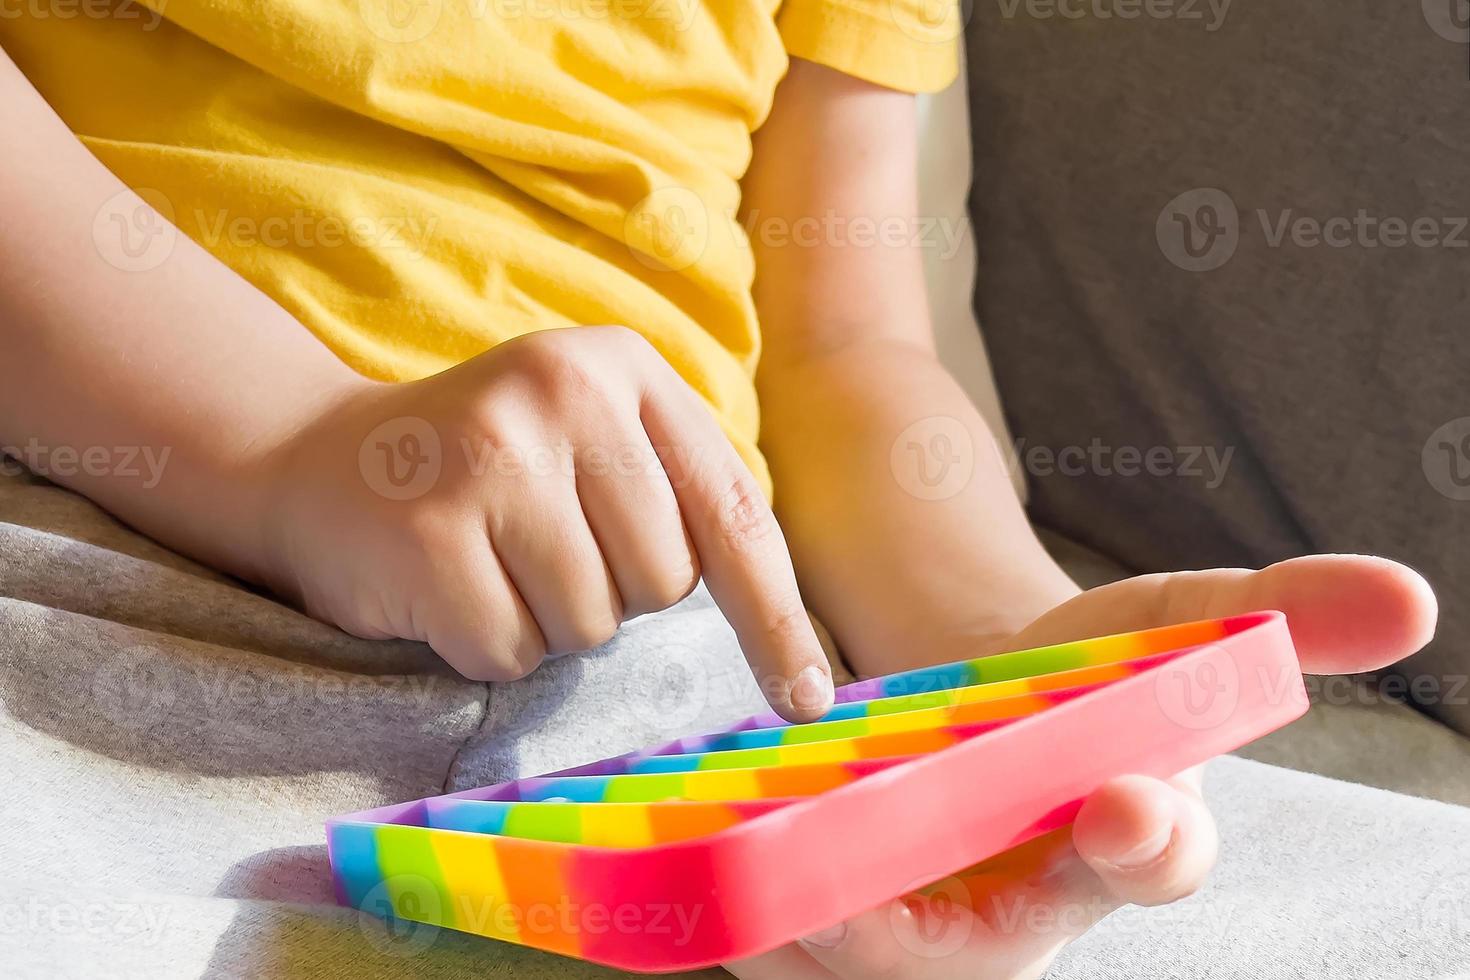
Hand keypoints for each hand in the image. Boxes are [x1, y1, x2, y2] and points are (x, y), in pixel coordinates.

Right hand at [253, 325, 833, 719]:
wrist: (323, 464)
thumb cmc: (492, 475)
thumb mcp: (596, 444)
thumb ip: (683, 501)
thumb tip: (796, 643)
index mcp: (623, 367)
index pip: (732, 513)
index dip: (777, 617)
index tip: (808, 697)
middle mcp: (563, 391)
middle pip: (664, 579)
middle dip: (615, 595)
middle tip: (542, 547)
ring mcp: (491, 455)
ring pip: (592, 625)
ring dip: (548, 623)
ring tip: (492, 560)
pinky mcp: (430, 529)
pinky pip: (512, 651)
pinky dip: (487, 645)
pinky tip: (447, 584)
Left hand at [726, 554, 1436, 978]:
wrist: (982, 715)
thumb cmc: (1079, 677)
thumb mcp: (1166, 627)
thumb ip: (1278, 614)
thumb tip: (1414, 595)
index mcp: (1121, 839)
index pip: (1152, 862)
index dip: (1150, 842)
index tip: (1129, 803)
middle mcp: (1026, 905)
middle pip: (971, 956)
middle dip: (910, 941)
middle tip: (838, 908)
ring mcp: (935, 927)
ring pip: (867, 970)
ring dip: (805, 944)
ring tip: (750, 899)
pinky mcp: (853, 928)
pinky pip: (800, 952)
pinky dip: (758, 930)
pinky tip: (714, 897)